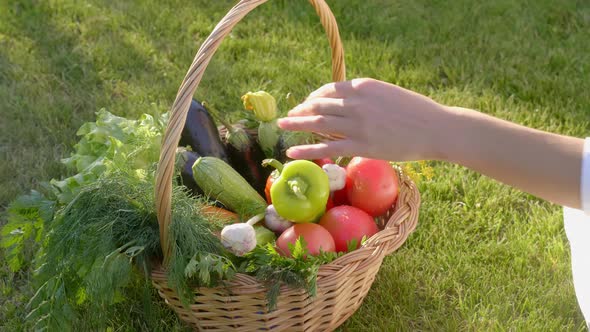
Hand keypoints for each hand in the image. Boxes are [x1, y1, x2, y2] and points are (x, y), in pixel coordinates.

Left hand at [278, 78, 450, 160]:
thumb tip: (349, 103)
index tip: (305, 104)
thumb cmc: (417, 112)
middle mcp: (356, 102)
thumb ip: (366, 97)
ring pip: (318, 122)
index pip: (328, 89)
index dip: (313, 97)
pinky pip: (326, 146)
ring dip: (296, 124)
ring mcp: (357, 124)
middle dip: (300, 110)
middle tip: (288, 117)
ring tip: (282, 127)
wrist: (436, 128)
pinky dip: (306, 149)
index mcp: (363, 86)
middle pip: (319, 104)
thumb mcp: (388, 94)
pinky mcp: (361, 145)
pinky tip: (292, 153)